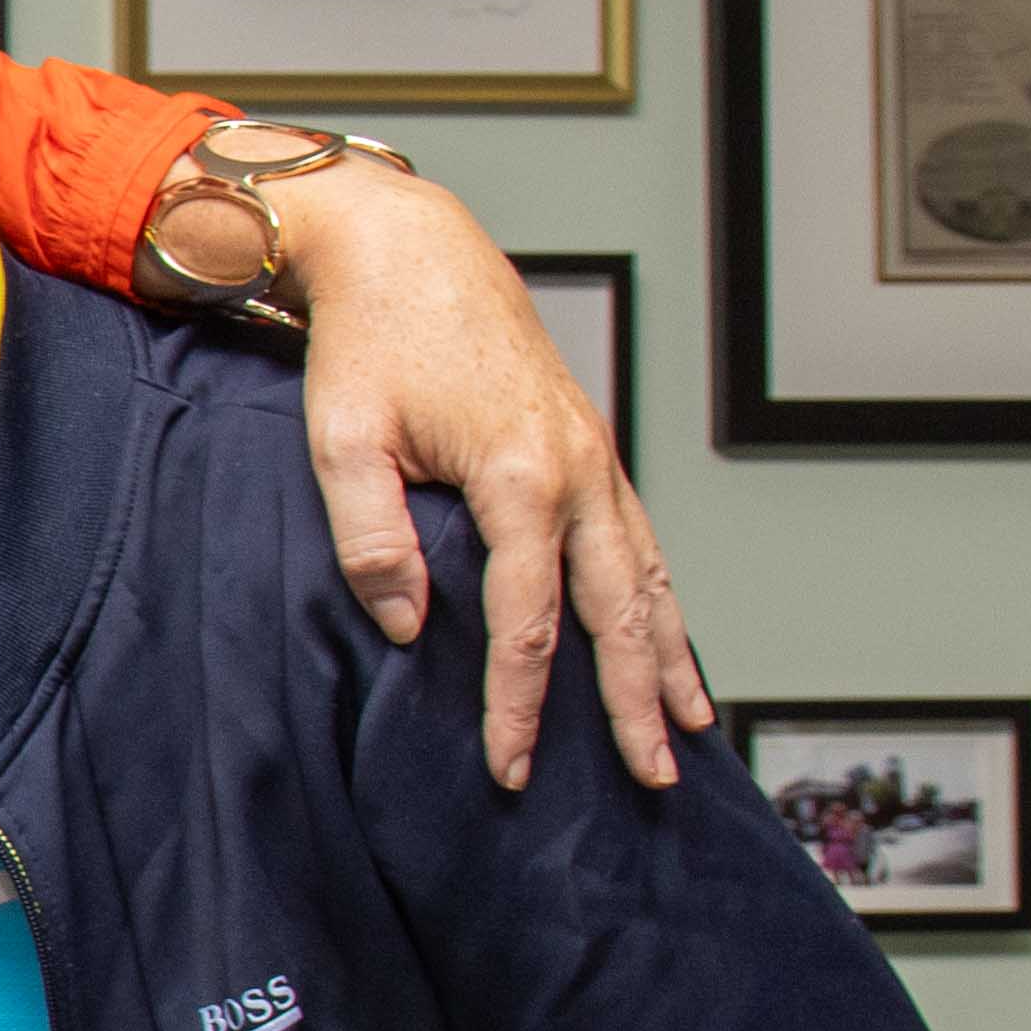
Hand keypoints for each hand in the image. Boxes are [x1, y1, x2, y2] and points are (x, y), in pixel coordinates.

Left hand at [272, 161, 712, 795]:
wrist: (409, 251)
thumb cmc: (368, 341)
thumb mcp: (341, 438)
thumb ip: (371, 537)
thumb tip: (409, 627)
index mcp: (519, 476)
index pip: (528, 622)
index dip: (519, 704)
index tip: (512, 768)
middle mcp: (578, 470)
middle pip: (618, 611)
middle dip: (632, 702)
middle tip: (653, 779)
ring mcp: (595, 457)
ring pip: (648, 576)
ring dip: (669, 656)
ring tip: (689, 729)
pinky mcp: (590, 447)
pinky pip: (639, 541)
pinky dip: (661, 599)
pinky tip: (667, 640)